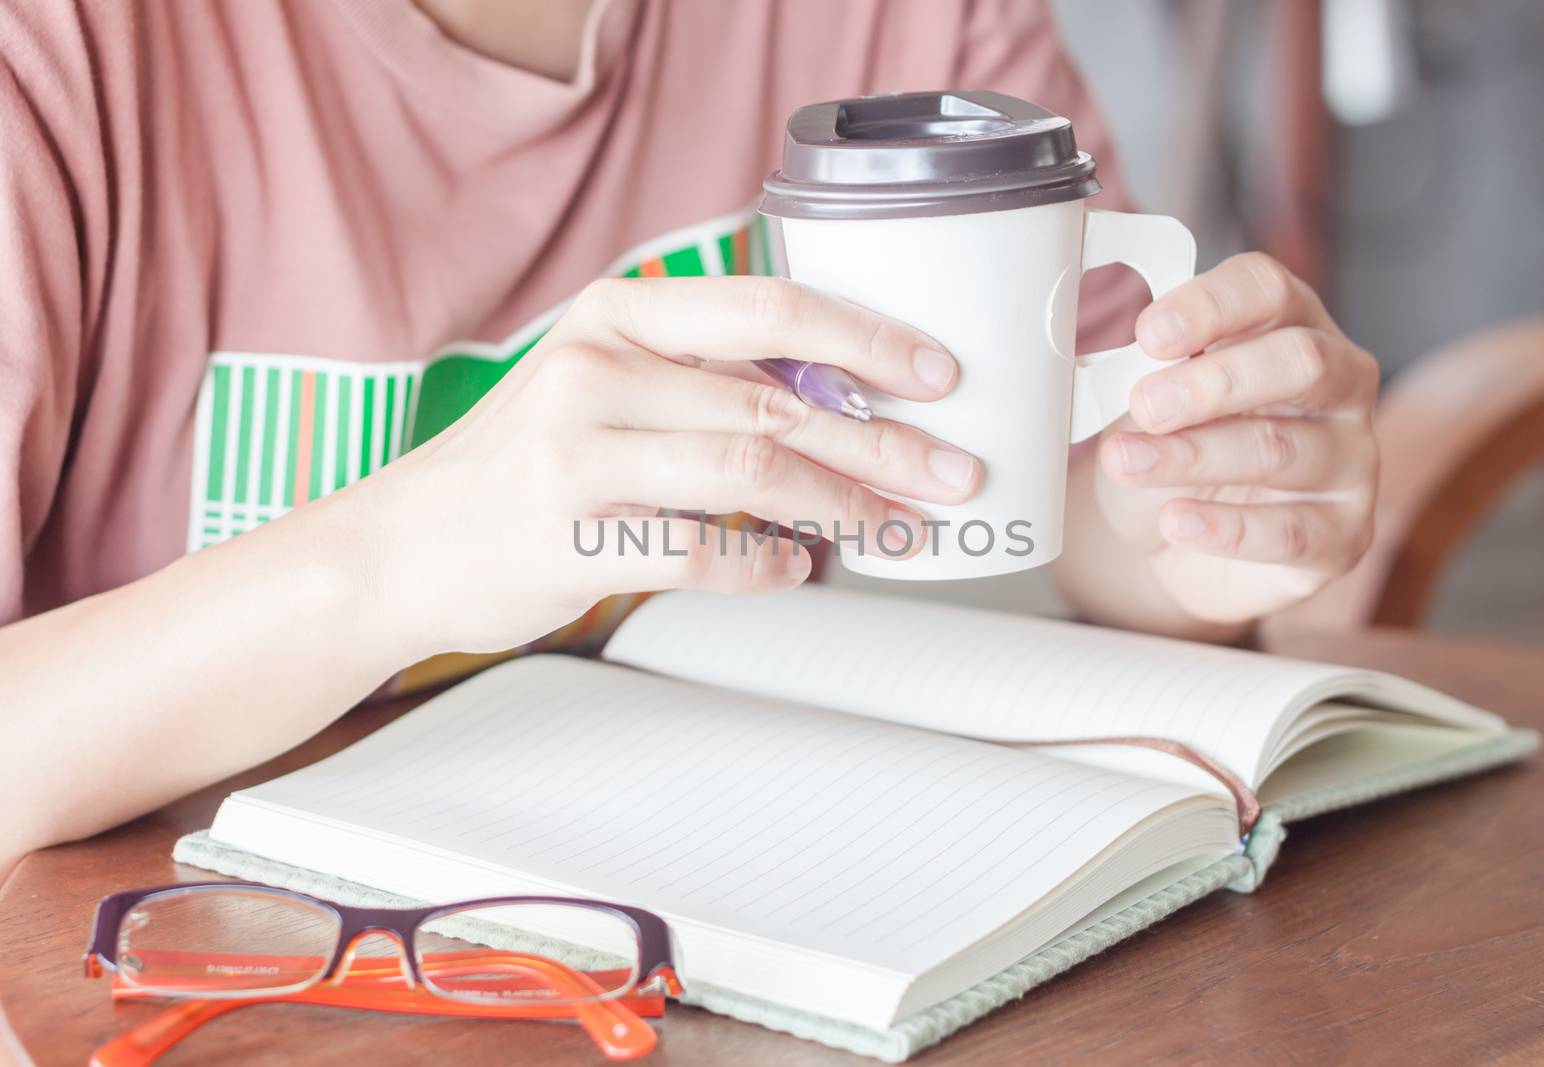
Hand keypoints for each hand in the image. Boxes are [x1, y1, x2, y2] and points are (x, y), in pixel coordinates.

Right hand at [357, 276, 980, 654]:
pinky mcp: (573, 540)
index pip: (769, 306)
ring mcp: (579, 455)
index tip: (938, 372)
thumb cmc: (521, 459)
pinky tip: (795, 570)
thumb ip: (700, 372)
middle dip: (886, 444)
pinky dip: (767, 567)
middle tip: (951, 473)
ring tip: (897, 530)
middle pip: (779, 401)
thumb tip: (842, 391)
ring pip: (756, 474)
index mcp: (617, 313)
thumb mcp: (600, 378)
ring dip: (846, 507)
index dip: (868, 337)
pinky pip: (706, 553)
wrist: (405, 544)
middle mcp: (597, 370)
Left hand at [1094, 252, 1378, 624]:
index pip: (1270, 291)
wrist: (1174, 544)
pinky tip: (1176, 521)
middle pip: (1301, 360)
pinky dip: (1225, 528)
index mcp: (1291, 327)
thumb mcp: (1150, 406)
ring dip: (1194, 455)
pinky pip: (1290, 531)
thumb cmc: (1173, 454)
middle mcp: (1340, 385)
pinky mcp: (1344, 535)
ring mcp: (1352, 461)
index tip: (1149, 333)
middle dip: (1215, 382)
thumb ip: (1150, 378)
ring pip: (1281, 448)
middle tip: (1146, 405)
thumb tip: (1127, 367)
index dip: (1212, 306)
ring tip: (1128, 463)